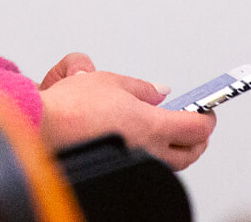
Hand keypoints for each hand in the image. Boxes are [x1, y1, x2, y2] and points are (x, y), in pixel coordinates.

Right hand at [37, 54, 215, 170]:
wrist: (42, 129)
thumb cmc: (71, 107)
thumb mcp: (110, 82)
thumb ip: (141, 88)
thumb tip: (160, 92)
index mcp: (152, 126)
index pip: (197, 127)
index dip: (207, 117)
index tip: (207, 110)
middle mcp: (147, 150)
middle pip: (190, 153)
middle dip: (199, 139)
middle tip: (198, 125)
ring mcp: (133, 163)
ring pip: (169, 165)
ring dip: (178, 150)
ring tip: (174, 134)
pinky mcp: (118, 169)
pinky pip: (147, 167)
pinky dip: (155, 157)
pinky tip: (145, 144)